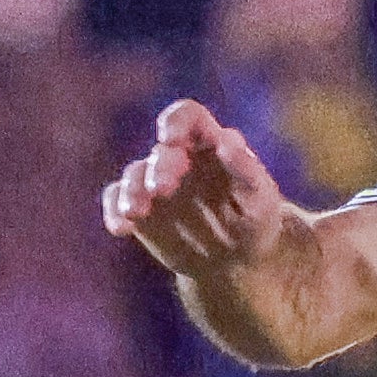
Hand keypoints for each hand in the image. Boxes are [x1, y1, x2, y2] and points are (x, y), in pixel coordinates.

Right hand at [102, 97, 293, 280]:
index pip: (187, 116)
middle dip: (160, 167)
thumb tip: (227, 141)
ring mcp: (155, 183)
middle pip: (161, 152)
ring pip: (135, 175)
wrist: (238, 260)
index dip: (175, 122)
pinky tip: (121, 227)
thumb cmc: (255, 220)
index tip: (170, 138)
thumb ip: (246, 168)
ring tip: (136, 210)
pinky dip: (115, 211)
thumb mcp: (261, 198)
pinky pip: (117, 202)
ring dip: (133, 189)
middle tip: (163, 189)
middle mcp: (178, 158)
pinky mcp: (141, 211)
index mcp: (209, 144)